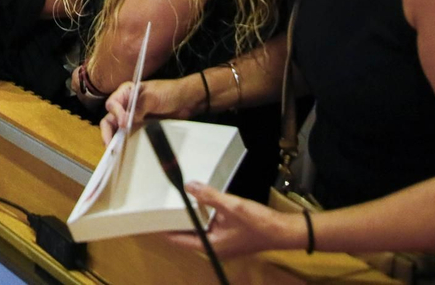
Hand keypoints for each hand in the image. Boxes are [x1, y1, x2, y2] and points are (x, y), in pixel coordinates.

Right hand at [99, 77, 196, 142]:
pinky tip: (124, 151)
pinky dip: (124, 143)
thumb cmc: (169, 92)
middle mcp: (126, 105)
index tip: (123, 124)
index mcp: (126, 92)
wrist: (186, 101)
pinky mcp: (139, 128)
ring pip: (117, 130)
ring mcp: (132, 118)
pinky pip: (128, 136)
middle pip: (110, 119)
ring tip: (114, 152)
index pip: (113, 104)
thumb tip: (126, 121)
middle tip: (109, 145)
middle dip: (107, 132)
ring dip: (114, 140)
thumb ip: (139, 107)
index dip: (116, 114)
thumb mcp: (152, 97)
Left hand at [164, 183, 304, 257]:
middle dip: (175, 221)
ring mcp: (222, 242)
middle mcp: (214, 247)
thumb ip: (209, 196)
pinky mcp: (229, 235)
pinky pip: (209, 225)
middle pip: (187, 235)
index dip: (164, 230)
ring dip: (189, 217)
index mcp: (211, 246)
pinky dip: (202, 215)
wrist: (283, 231)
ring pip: (199, 229)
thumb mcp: (232, 206)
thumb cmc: (259, 224)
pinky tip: (199, 201)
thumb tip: (189, 186)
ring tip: (175, 202)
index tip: (150, 220)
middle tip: (159, 206)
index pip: (180, 240)